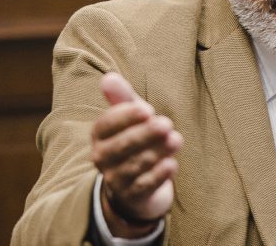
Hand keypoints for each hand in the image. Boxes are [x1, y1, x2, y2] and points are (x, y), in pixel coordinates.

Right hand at [92, 72, 182, 237]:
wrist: (137, 185)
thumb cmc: (133, 140)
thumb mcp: (129, 117)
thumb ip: (122, 97)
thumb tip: (109, 77)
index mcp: (98, 135)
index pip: (106, 125)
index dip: (125, 117)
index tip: (148, 109)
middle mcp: (101, 158)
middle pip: (121, 146)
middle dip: (144, 134)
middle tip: (167, 124)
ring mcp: (115, 179)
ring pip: (135, 165)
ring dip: (157, 152)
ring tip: (176, 140)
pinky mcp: (131, 197)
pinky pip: (144, 186)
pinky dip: (158, 175)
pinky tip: (172, 164)